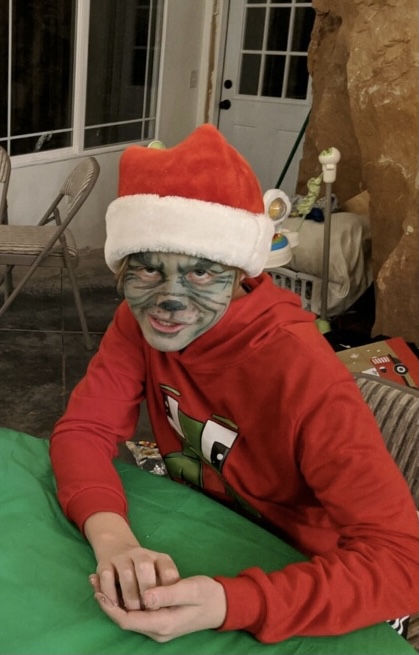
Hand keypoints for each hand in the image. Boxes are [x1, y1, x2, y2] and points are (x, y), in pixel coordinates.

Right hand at [91, 545, 180, 609]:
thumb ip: (164, 591)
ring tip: (131, 612)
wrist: (116, 547)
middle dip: (146, 593)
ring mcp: (123, 557)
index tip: (163, 607)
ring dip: (129, 596)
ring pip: (126, 574)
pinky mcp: (105, 563)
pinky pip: (106, 577)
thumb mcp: (159, 578)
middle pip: (145, 569)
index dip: (166, 592)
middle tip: (147, 611)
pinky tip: (115, 606)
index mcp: (160, 559)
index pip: (168, 572)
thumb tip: (169, 610)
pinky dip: (110, 593)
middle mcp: (142, 554)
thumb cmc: (144, 574)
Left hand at [92, 575, 226, 641]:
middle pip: (124, 620)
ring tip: (99, 580)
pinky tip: (117, 587)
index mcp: (164, 623)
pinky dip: (124, 601)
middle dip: (107, 602)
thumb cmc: (207, 594)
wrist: (222, 605)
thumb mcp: (190, 590)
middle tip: (94, 580)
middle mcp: (158, 630)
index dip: (110, 607)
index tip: (98, 590)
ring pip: (129, 617)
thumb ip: (168, 593)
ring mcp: (158, 627)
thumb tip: (146, 597)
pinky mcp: (160, 621)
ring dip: (113, 601)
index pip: (128, 620)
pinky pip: (136, 614)